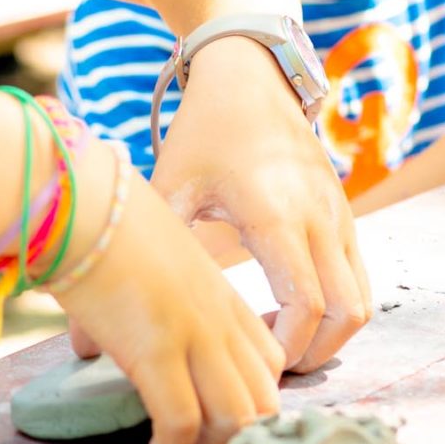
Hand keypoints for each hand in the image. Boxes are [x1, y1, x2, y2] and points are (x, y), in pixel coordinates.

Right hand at [48, 142, 283, 443]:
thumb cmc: (107, 225)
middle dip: (240, 435)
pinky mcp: (154, 352)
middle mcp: (219, 320)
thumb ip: (166, 294)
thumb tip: (134, 325)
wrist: (81, 204)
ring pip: (235, 419)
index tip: (216, 409)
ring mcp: (192, 337)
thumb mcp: (160, 257)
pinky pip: (182, 423)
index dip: (252, 396)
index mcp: (223, 297)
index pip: (269, 363)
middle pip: (263, 400)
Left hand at [150, 39, 370, 372]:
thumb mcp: (170, 186)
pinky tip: (286, 310)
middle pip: (348, 314)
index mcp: (275, 213)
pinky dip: (335, 309)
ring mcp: (340, 216)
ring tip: (274, 342)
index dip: (286, 349)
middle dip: (314, 354)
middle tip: (267, 366)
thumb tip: (83, 327)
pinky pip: (358, 280)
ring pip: (361, 301)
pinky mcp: (346, 216)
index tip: (251, 362)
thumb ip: (145, 248)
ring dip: (329, 335)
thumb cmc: (205, 133)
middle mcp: (319, 217)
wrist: (252, 78)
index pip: (306, 305)